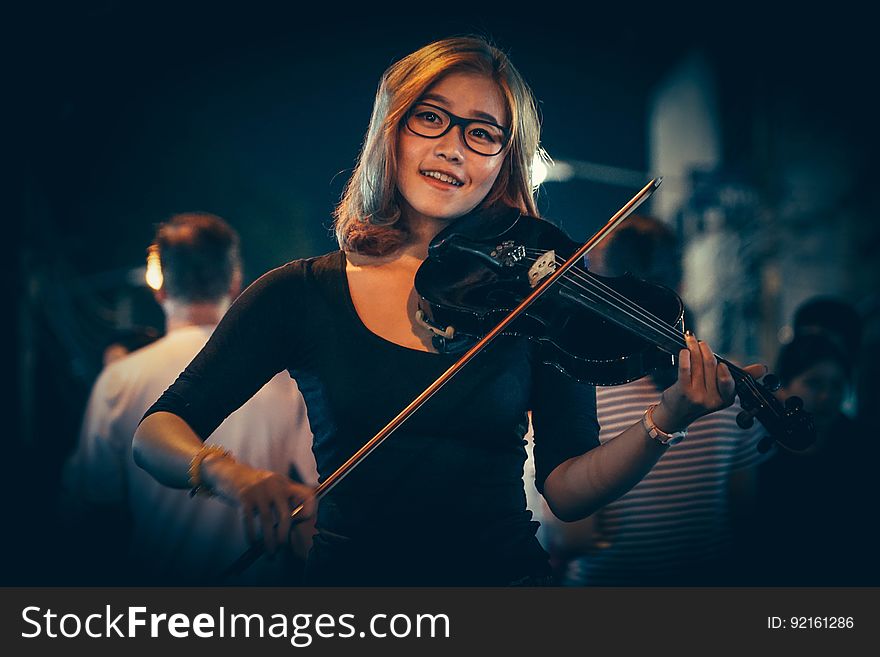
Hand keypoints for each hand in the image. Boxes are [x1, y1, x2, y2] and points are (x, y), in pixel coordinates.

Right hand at [203, 457, 316, 555]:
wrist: (230, 473)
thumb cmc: (256, 487)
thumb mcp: (274, 487)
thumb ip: (284, 502)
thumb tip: (292, 528)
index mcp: (286, 484)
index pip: (306, 494)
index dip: (310, 509)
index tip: (303, 522)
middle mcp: (275, 485)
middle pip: (285, 514)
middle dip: (284, 534)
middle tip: (282, 546)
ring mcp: (259, 490)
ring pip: (267, 520)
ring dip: (269, 540)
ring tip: (270, 551)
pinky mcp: (244, 496)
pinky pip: (250, 520)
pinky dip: (252, 535)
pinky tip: (253, 543)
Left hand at [652, 332, 766, 433]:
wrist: (676, 414)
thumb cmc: (700, 397)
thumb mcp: (721, 391)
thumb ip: (741, 377)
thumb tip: (763, 368)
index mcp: (725, 399)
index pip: (730, 382)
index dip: (725, 372)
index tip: (722, 363)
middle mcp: (712, 400)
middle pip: (712, 366)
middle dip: (705, 350)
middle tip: (700, 342)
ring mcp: (697, 396)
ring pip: (698, 364)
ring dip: (694, 348)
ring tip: (690, 340)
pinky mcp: (683, 391)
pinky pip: (685, 369)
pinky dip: (685, 356)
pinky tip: (684, 351)